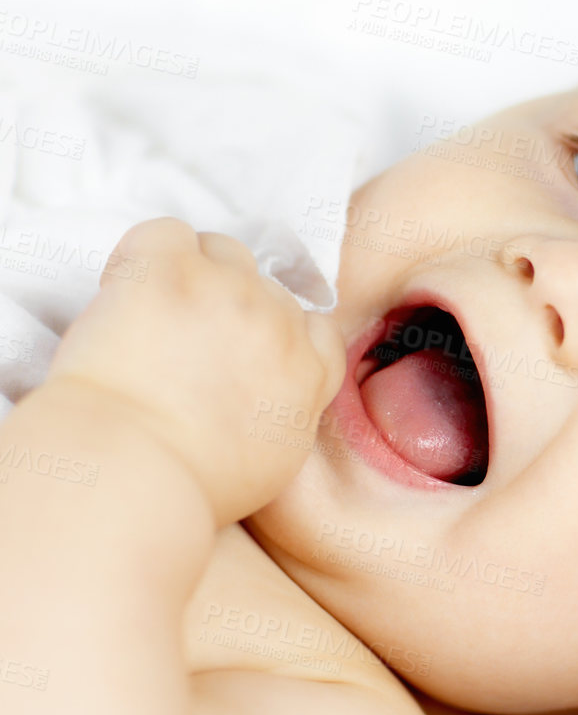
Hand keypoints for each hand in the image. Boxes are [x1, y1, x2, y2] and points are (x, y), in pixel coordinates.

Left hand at [46, 218, 345, 522]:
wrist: (134, 470)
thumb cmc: (196, 482)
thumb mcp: (279, 459)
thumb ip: (293, 409)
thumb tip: (277, 391)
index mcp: (309, 370)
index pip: (315, 325)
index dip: (279, 331)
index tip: (246, 349)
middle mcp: (278, 321)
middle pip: (266, 287)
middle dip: (231, 309)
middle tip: (186, 343)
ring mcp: (227, 290)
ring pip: (222, 250)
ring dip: (195, 272)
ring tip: (157, 314)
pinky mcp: (169, 270)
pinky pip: (166, 232)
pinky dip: (145, 255)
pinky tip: (126, 292)